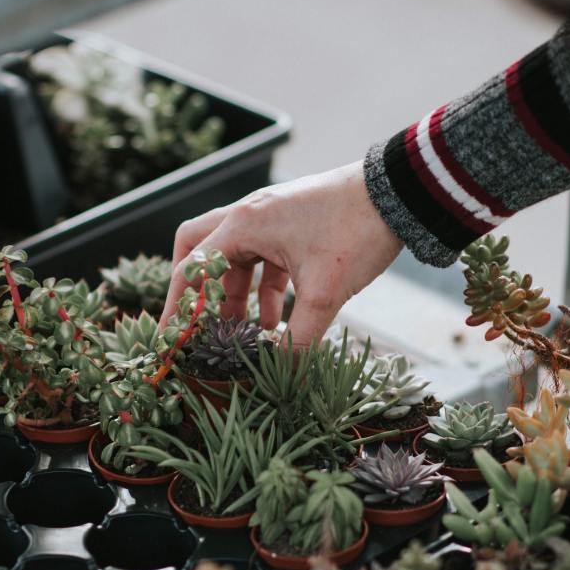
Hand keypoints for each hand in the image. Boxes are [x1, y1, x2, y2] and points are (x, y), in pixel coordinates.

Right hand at [159, 161, 402, 346]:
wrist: (399, 194)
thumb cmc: (356, 232)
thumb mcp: (325, 294)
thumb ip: (299, 338)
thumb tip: (285, 375)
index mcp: (244, 224)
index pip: (192, 268)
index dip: (178, 307)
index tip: (171, 337)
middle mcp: (249, 215)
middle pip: (199, 249)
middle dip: (196, 291)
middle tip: (197, 323)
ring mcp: (271, 217)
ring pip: (235, 258)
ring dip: (234, 295)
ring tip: (243, 333)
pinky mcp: (292, 224)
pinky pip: (264, 259)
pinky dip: (263, 289)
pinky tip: (277, 320)